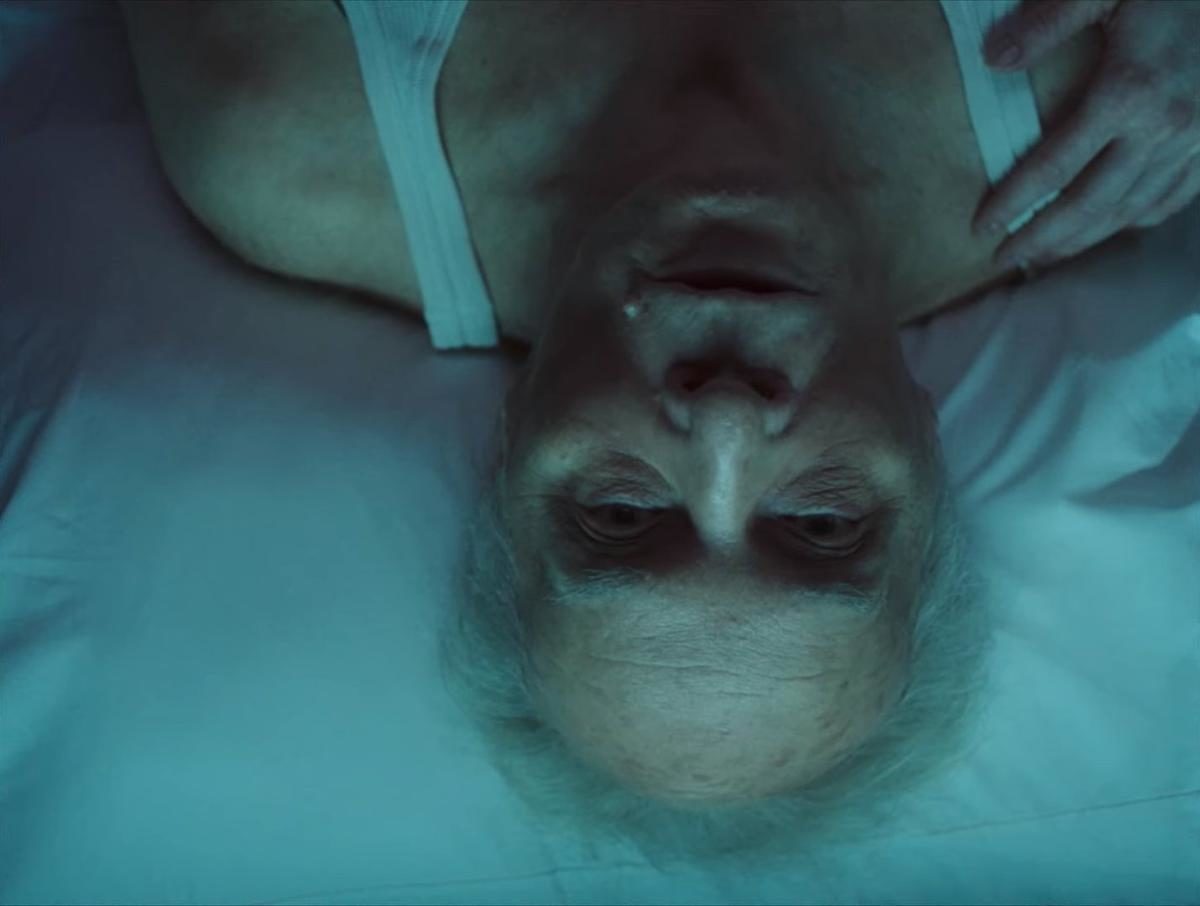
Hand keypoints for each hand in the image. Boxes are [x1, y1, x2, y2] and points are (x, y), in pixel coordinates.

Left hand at [971, 0, 1199, 271]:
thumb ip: (1047, 22)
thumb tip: (991, 60)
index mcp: (1127, 92)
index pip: (1054, 166)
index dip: (1013, 202)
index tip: (980, 227)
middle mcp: (1163, 127)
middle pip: (1090, 204)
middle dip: (1042, 239)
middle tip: (1003, 260)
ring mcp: (1196, 140)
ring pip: (1131, 209)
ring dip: (1084, 239)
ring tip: (1045, 257)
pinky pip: (1174, 197)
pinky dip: (1137, 220)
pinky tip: (1109, 228)